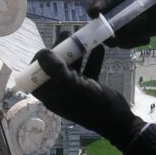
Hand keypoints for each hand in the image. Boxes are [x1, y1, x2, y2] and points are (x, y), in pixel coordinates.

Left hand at [32, 33, 145, 151]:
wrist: (118, 120)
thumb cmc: (93, 106)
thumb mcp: (74, 87)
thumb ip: (56, 70)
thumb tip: (41, 52)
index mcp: (51, 95)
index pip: (37, 75)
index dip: (40, 60)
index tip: (48, 47)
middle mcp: (61, 90)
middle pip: (55, 66)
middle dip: (61, 49)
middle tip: (67, 34)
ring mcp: (76, 87)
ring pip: (72, 65)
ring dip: (78, 50)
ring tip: (82, 35)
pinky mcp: (90, 85)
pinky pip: (88, 68)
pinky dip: (93, 58)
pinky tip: (99, 48)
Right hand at [88, 0, 155, 47]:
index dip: (99, 4)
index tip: (94, 13)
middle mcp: (120, 7)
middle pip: (102, 20)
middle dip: (104, 31)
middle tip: (115, 39)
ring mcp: (124, 22)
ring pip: (112, 35)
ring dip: (124, 40)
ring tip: (145, 38)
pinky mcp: (130, 34)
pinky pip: (123, 42)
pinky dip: (132, 43)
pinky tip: (148, 39)